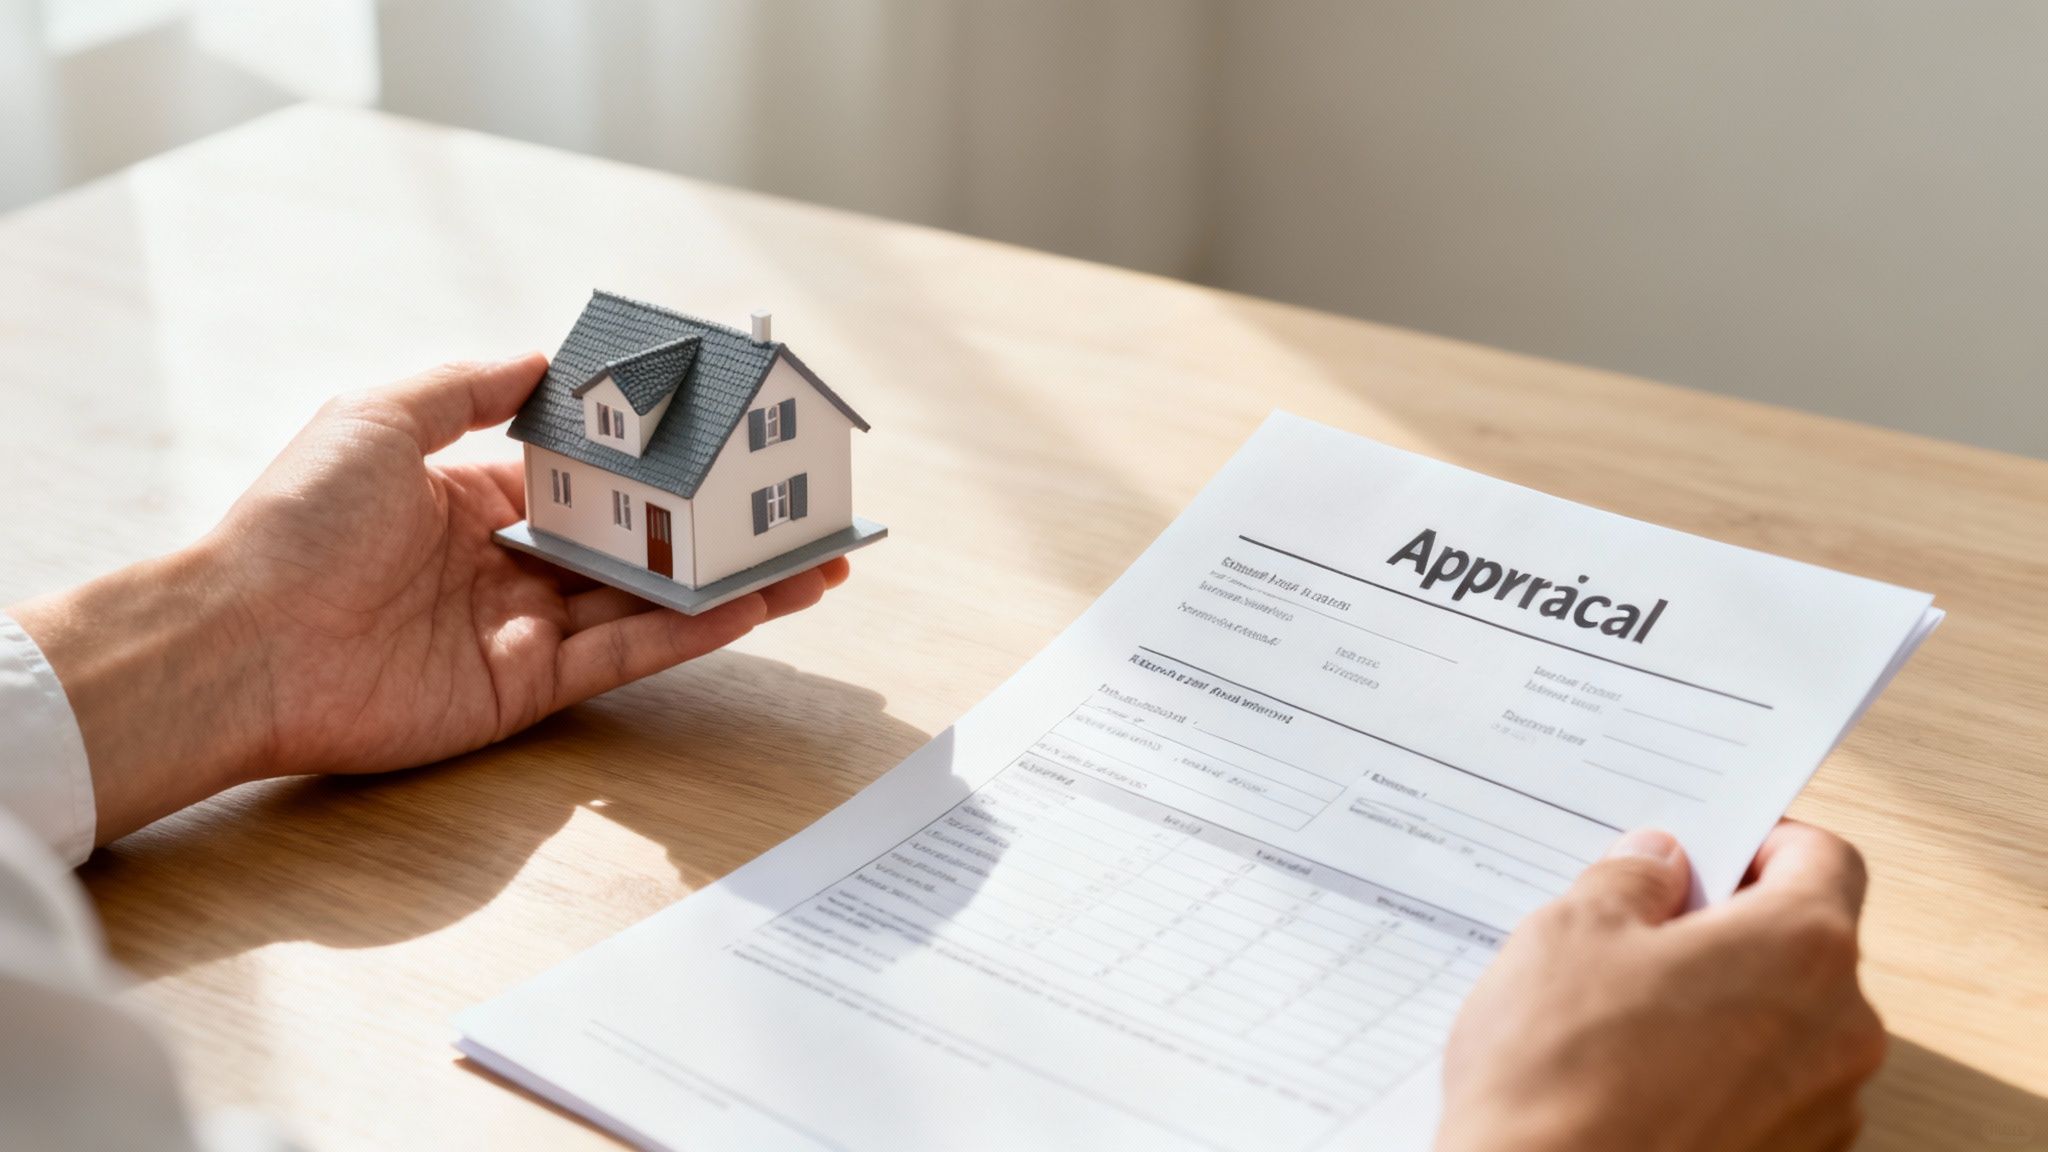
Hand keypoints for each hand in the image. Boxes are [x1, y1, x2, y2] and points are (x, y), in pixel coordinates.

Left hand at [13, 356, 848, 844]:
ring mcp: (519, 632)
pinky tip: (752, 608)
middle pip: (634, 548)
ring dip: (730, 585)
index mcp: (466, 501)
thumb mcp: (380, 416)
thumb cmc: (295, 521)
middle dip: (715, 533)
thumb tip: (548, 360)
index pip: (583, 480)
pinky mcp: (525, 691)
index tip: (721, 445)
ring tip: (810, 567)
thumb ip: (470, 388)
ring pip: (647, 605)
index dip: (654, 464)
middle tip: (793, 515)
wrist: (241, 639)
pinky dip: (690, 633)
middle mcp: (502, 567)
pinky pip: (625, 657)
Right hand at [1436, 821, 1885, 1151]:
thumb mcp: (1569, 934)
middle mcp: (1839, 1032)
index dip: (1760, 841)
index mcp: (1802, 948)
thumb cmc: (1560, 1076)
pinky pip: (1764, 1094)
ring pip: (1782, 1025)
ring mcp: (1822, 1112)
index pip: (1823, 858)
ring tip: (1619, 1018)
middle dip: (1725, 930)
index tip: (1706, 850)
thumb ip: (1629, 881)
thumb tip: (1656, 864)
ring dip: (1718, 1007)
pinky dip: (1712, 1075)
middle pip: (1804, 945)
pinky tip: (1632, 1080)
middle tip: (1637, 932)